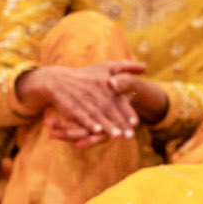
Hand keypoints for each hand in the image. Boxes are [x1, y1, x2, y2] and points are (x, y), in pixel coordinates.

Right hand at [19, 61, 145, 142]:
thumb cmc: (85, 76)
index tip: (136, 122)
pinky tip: (96, 131)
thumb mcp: (105, 68)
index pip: (118, 100)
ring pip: (97, 114)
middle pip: (109, 110)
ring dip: (107, 126)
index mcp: (104, 84)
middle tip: (130, 135)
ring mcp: (82, 99)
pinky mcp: (71, 107)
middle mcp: (94, 91)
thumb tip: (145, 67)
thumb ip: (125, 67)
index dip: (127, 112)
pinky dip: (89, 123)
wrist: (57, 80)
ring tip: (117, 136)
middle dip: (120, 123)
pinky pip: (81, 116)